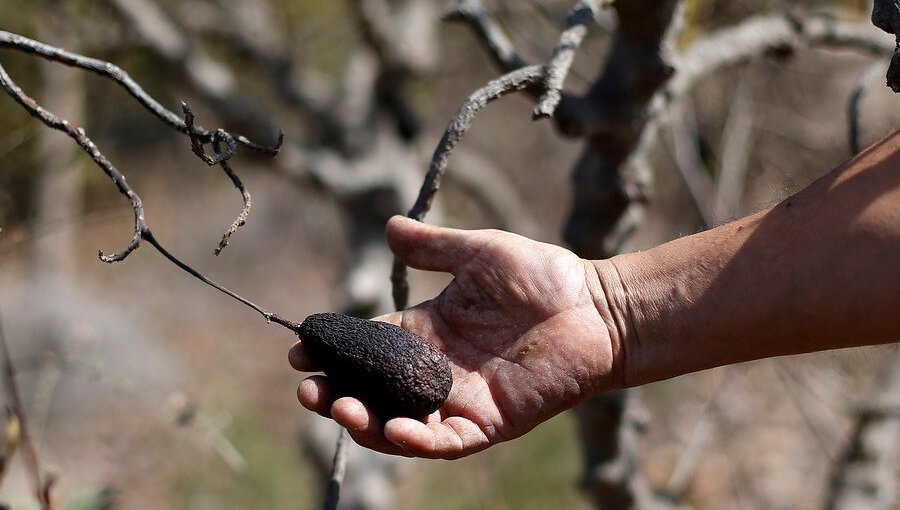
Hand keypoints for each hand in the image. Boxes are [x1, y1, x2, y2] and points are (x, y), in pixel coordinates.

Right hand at [289, 216, 622, 458]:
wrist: (596, 305)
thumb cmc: (543, 276)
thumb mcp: (477, 253)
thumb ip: (432, 248)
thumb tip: (387, 226)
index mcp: (427, 332)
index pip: (367, 347)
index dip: (333, 350)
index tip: (300, 348)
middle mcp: (436, 371)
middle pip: (373, 392)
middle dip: (336, 394)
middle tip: (308, 390)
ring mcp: (461, 399)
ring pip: (400, 423)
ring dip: (365, 422)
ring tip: (337, 407)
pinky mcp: (490, 421)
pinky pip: (445, 441)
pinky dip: (416, 440)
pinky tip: (392, 428)